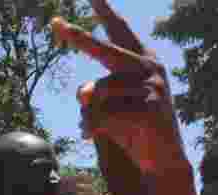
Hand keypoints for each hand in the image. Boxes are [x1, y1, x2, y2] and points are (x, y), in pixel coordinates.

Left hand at [51, 0, 186, 174]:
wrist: (162, 158)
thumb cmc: (133, 128)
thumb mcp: (110, 106)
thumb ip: (94, 94)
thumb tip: (85, 91)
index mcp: (143, 61)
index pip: (121, 32)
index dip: (106, 12)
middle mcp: (149, 68)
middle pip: (106, 50)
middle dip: (79, 38)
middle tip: (56, 23)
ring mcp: (151, 87)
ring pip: (97, 93)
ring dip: (85, 114)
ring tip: (91, 129)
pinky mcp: (148, 109)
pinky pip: (102, 114)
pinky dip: (89, 128)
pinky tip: (92, 137)